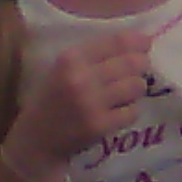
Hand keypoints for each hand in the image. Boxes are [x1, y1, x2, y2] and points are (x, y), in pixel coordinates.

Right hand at [4, 28, 152, 181]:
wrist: (35, 140)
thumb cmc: (53, 99)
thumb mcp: (65, 69)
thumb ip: (96, 54)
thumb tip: (142, 40)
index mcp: (70, 59)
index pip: (118, 41)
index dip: (138, 41)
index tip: (146, 44)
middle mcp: (81, 77)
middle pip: (134, 63)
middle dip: (141, 66)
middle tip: (136, 72)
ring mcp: (91, 102)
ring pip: (137, 86)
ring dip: (134, 90)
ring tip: (122, 94)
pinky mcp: (99, 125)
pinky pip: (132, 111)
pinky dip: (128, 112)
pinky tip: (114, 114)